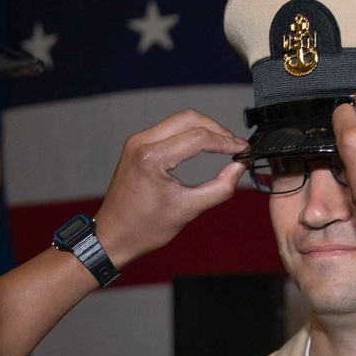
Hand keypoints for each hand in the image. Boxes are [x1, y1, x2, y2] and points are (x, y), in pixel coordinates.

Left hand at [95, 110, 246, 267]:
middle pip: (190, 118)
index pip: (199, 137)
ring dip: (203, 129)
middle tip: (235, 145)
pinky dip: (188, 134)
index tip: (242, 150)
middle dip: (217, 129)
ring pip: (179, 120)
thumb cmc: (144, 228)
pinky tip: (203, 145)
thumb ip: (220, 188)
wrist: (113, 236)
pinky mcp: (136, 145)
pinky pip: (168, 129)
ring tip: (223, 144)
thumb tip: (239, 168)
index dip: (226, 142)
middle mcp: (142, 142)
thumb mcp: (188, 210)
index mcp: (152, 158)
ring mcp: (137, 141)